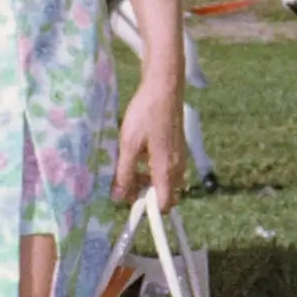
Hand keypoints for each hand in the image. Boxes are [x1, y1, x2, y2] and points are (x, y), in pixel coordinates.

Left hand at [112, 70, 182, 214]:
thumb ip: (124, 173)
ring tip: (125, 166)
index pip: (164, 204)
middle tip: (122, 184)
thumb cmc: (146, 114)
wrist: (164, 88)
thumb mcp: (129, 144)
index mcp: (166, 169)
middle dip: (143, 194)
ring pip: (162, 180)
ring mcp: (178, 156)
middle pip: (163, 194)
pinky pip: (164, 167)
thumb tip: (118, 196)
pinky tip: (135, 153)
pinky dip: (150, 167)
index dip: (147, 209)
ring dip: (145, 180)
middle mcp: (177, 166)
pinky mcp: (175, 148)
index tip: (129, 204)